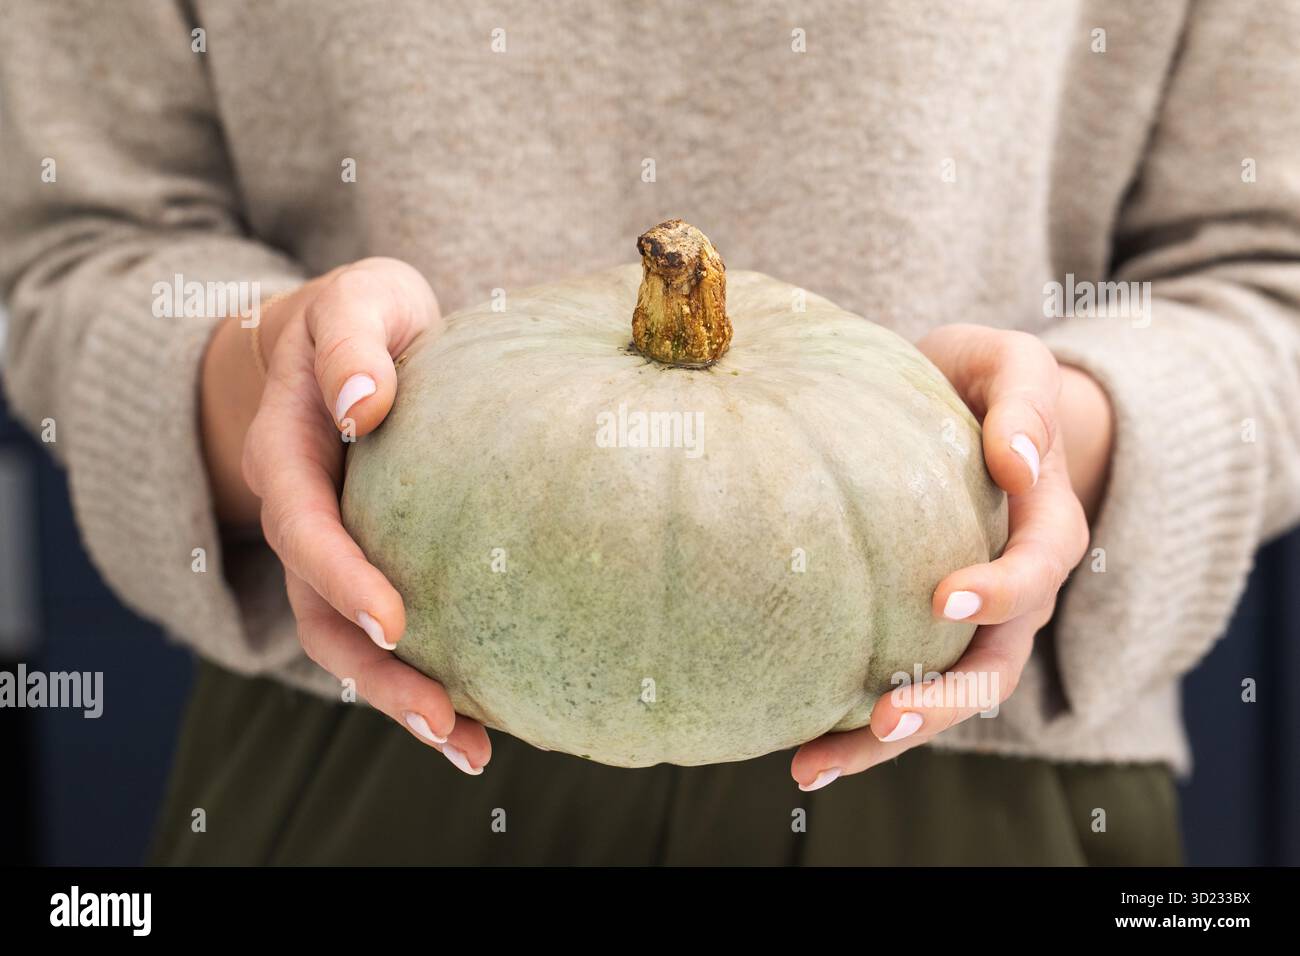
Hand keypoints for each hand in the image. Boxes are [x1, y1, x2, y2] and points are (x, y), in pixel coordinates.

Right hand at [200, 257, 489, 775]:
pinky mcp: (375, 561)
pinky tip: (485, 718)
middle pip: (319, 612)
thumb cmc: (360, 316)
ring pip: (348, 639)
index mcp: (289, 453)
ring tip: (470, 748)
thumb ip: (349, 346)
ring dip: (402, 697)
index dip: (341, 576)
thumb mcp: (355, 302)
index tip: (394, 620)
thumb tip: (363, 406)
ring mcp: (336, 546)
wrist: (349, 337)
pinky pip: (390, 626)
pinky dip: (430, 674)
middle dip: (376, 674)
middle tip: (442, 721)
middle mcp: (305, 513)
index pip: (305, 525)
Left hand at [791, 325, 1111, 789]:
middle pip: (993, 668)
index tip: (946, 595)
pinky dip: (853, 725)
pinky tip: (796, 750)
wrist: (972, 407)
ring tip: (811, 768)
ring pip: (941, 698)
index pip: (1038, 568)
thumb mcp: (1012, 362)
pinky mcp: (923, 631)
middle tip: (884, 721)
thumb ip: (1023, 399)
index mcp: (1044, 526)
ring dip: (883, 740)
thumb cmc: (988, 380)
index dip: (1002, 589)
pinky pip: (899, 685)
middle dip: (942, 703)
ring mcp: (971, 621)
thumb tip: (1016, 461)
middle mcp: (1016, 592)